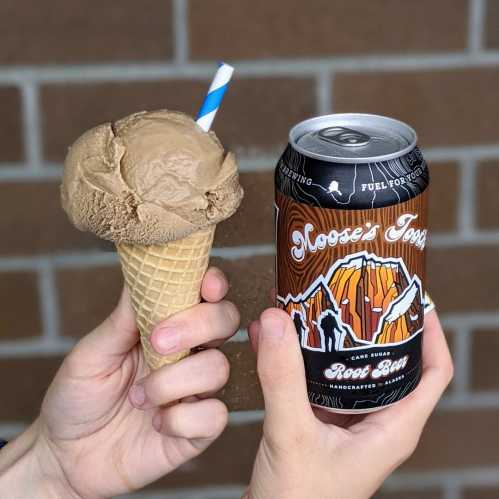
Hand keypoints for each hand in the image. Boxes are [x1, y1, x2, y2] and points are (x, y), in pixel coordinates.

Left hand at [0, 267, 239, 498]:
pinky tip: (156, 423)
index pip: (206, 296)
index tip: (206, 286)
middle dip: (198, 325)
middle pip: (226, 321)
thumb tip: (144, 271)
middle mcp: (189, 353)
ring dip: (174, 381)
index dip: (214, 284)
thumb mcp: (92, 353)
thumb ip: (124, 318)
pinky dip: (181, 419)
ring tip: (138, 397)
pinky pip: (215, 416)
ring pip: (218, 368)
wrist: (66, 456)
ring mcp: (196, 390)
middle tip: (156, 343)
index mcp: (167, 327)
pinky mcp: (198, 428)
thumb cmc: (78, 396)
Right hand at [245, 308, 452, 498]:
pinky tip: (274, 336)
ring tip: (312, 303)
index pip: (434, 373)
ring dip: (330, 336)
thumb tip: (276, 320)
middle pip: (391, 362)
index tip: (412, 298)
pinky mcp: (320, 421)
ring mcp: (347, 421)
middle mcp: (376, 421)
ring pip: (349, 367)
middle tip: (355, 290)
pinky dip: (299, 355)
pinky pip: (316, 378)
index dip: (431, 333)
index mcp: (393, 428)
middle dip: (374, 326)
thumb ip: (284, 379)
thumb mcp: (293, 434)